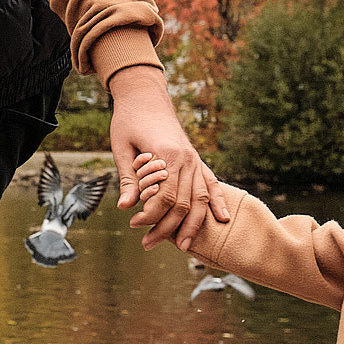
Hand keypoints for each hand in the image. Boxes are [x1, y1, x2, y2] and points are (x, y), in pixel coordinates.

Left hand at [108, 64, 228, 251]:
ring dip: (193, 224)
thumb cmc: (129, 120)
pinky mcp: (196, 159)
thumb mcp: (121, 147)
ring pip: (200, 198)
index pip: (165, 196)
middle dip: (166, 227)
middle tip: (147, 244)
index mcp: (167, 154)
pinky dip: (217, 201)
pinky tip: (223, 218)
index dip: (150, 215)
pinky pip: (211, 183)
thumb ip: (128, 178)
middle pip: (183, 202)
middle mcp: (187, 158)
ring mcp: (195, 159)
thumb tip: (124, 207)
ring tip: (182, 246)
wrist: (145, 96)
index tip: (134, 224)